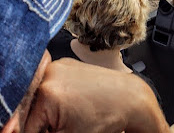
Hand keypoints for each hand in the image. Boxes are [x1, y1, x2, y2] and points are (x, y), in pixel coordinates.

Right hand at [25, 58, 169, 132]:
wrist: (129, 98)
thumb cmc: (107, 118)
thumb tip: (31, 130)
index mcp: (47, 93)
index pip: (25, 126)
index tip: (52, 131)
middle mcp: (49, 73)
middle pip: (30, 108)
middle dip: (41, 123)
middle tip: (61, 125)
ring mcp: (57, 66)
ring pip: (37, 96)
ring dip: (44, 111)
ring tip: (68, 117)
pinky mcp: (64, 64)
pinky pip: (48, 84)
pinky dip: (52, 98)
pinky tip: (68, 106)